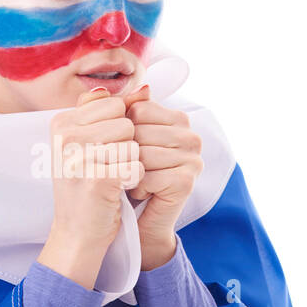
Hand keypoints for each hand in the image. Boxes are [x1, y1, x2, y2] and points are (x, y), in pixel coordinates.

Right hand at [36, 86, 143, 288]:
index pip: (114, 104)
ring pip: (133, 144)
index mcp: (61, 122)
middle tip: (106, 167)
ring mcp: (79, 157)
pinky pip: (136, 166)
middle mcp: (65, 136)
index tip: (103, 150)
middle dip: (126, 146)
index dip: (119, 128)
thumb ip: (114, 112)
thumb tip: (146, 89)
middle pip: (125, 123)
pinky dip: (133, 181)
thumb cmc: (86, 185)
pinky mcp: (97, 179)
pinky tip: (115, 190)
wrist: (76, 232)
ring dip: (130, 163)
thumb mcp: (92, 142)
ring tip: (110, 178)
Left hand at [123, 84, 203, 269]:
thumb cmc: (126, 175)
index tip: (124, 148)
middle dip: (124, 152)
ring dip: (128, 170)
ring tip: (132, 179)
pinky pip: (147, 175)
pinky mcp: (187, 182)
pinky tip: (139, 193)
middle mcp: (191, 136)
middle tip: (127, 167)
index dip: (121, 129)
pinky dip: (135, 186)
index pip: (138, 109)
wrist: (135, 220)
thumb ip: (113, 110)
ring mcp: (193, 159)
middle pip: (140, 130)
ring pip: (142, 153)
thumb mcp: (118, 138)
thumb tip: (113, 86)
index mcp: (178, 119)